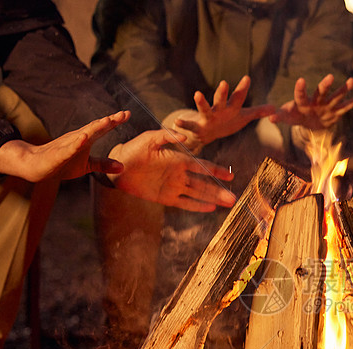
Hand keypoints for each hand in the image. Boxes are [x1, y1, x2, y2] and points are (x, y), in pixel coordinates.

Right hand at [0, 111, 128, 181]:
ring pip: (83, 134)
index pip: (102, 129)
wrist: (35, 166)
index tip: (127, 113)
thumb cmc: (62, 163)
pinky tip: (84, 138)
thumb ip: (103, 164)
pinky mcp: (59, 154)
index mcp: (86, 139)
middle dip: (109, 121)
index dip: (115, 121)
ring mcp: (68, 144)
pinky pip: (69, 148)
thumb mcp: (86, 165)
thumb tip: (123, 167)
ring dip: (95, 127)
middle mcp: (78, 138)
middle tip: (123, 114)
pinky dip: (77, 143)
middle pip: (95, 127)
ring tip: (107, 121)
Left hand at [107, 130, 236, 211]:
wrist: (118, 167)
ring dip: (213, 199)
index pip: (202, 166)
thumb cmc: (134, 150)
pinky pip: (185, 203)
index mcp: (178, 159)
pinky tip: (210, 208)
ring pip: (198, 194)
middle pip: (204, 184)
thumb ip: (167, 136)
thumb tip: (185, 137)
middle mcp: (180, 174)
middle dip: (219, 190)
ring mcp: (174, 187)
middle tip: (234, 198)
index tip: (230, 175)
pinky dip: (197, 206)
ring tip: (228, 203)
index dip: (216, 171)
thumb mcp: (150, 138)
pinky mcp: (166, 198)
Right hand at [172, 76, 274, 145]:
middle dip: (222, 93)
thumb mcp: (243, 117)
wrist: (208, 134)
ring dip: (201, 102)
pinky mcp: (198, 127)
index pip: (238, 97)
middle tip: (223, 83)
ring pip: (204, 109)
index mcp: (231, 108)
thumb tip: (274, 107)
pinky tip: (176, 121)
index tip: (247, 77)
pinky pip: (191, 126)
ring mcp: (207, 117)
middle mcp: (218, 110)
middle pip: (221, 100)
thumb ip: (257, 112)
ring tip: (197, 94)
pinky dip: (184, 124)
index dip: (242, 88)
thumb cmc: (226, 122)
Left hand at [270, 74, 352, 130]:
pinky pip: (345, 108)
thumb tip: (269, 117)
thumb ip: (279, 116)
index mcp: (302, 103)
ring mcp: (326, 106)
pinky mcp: (334, 112)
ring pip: (336, 97)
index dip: (300, 89)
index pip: (300, 95)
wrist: (308, 120)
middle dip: (325, 86)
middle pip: (321, 93)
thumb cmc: (295, 116)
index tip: (300, 80)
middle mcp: (316, 101)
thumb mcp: (287, 117)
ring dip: (344, 90)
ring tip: (352, 80)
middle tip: (330, 77)